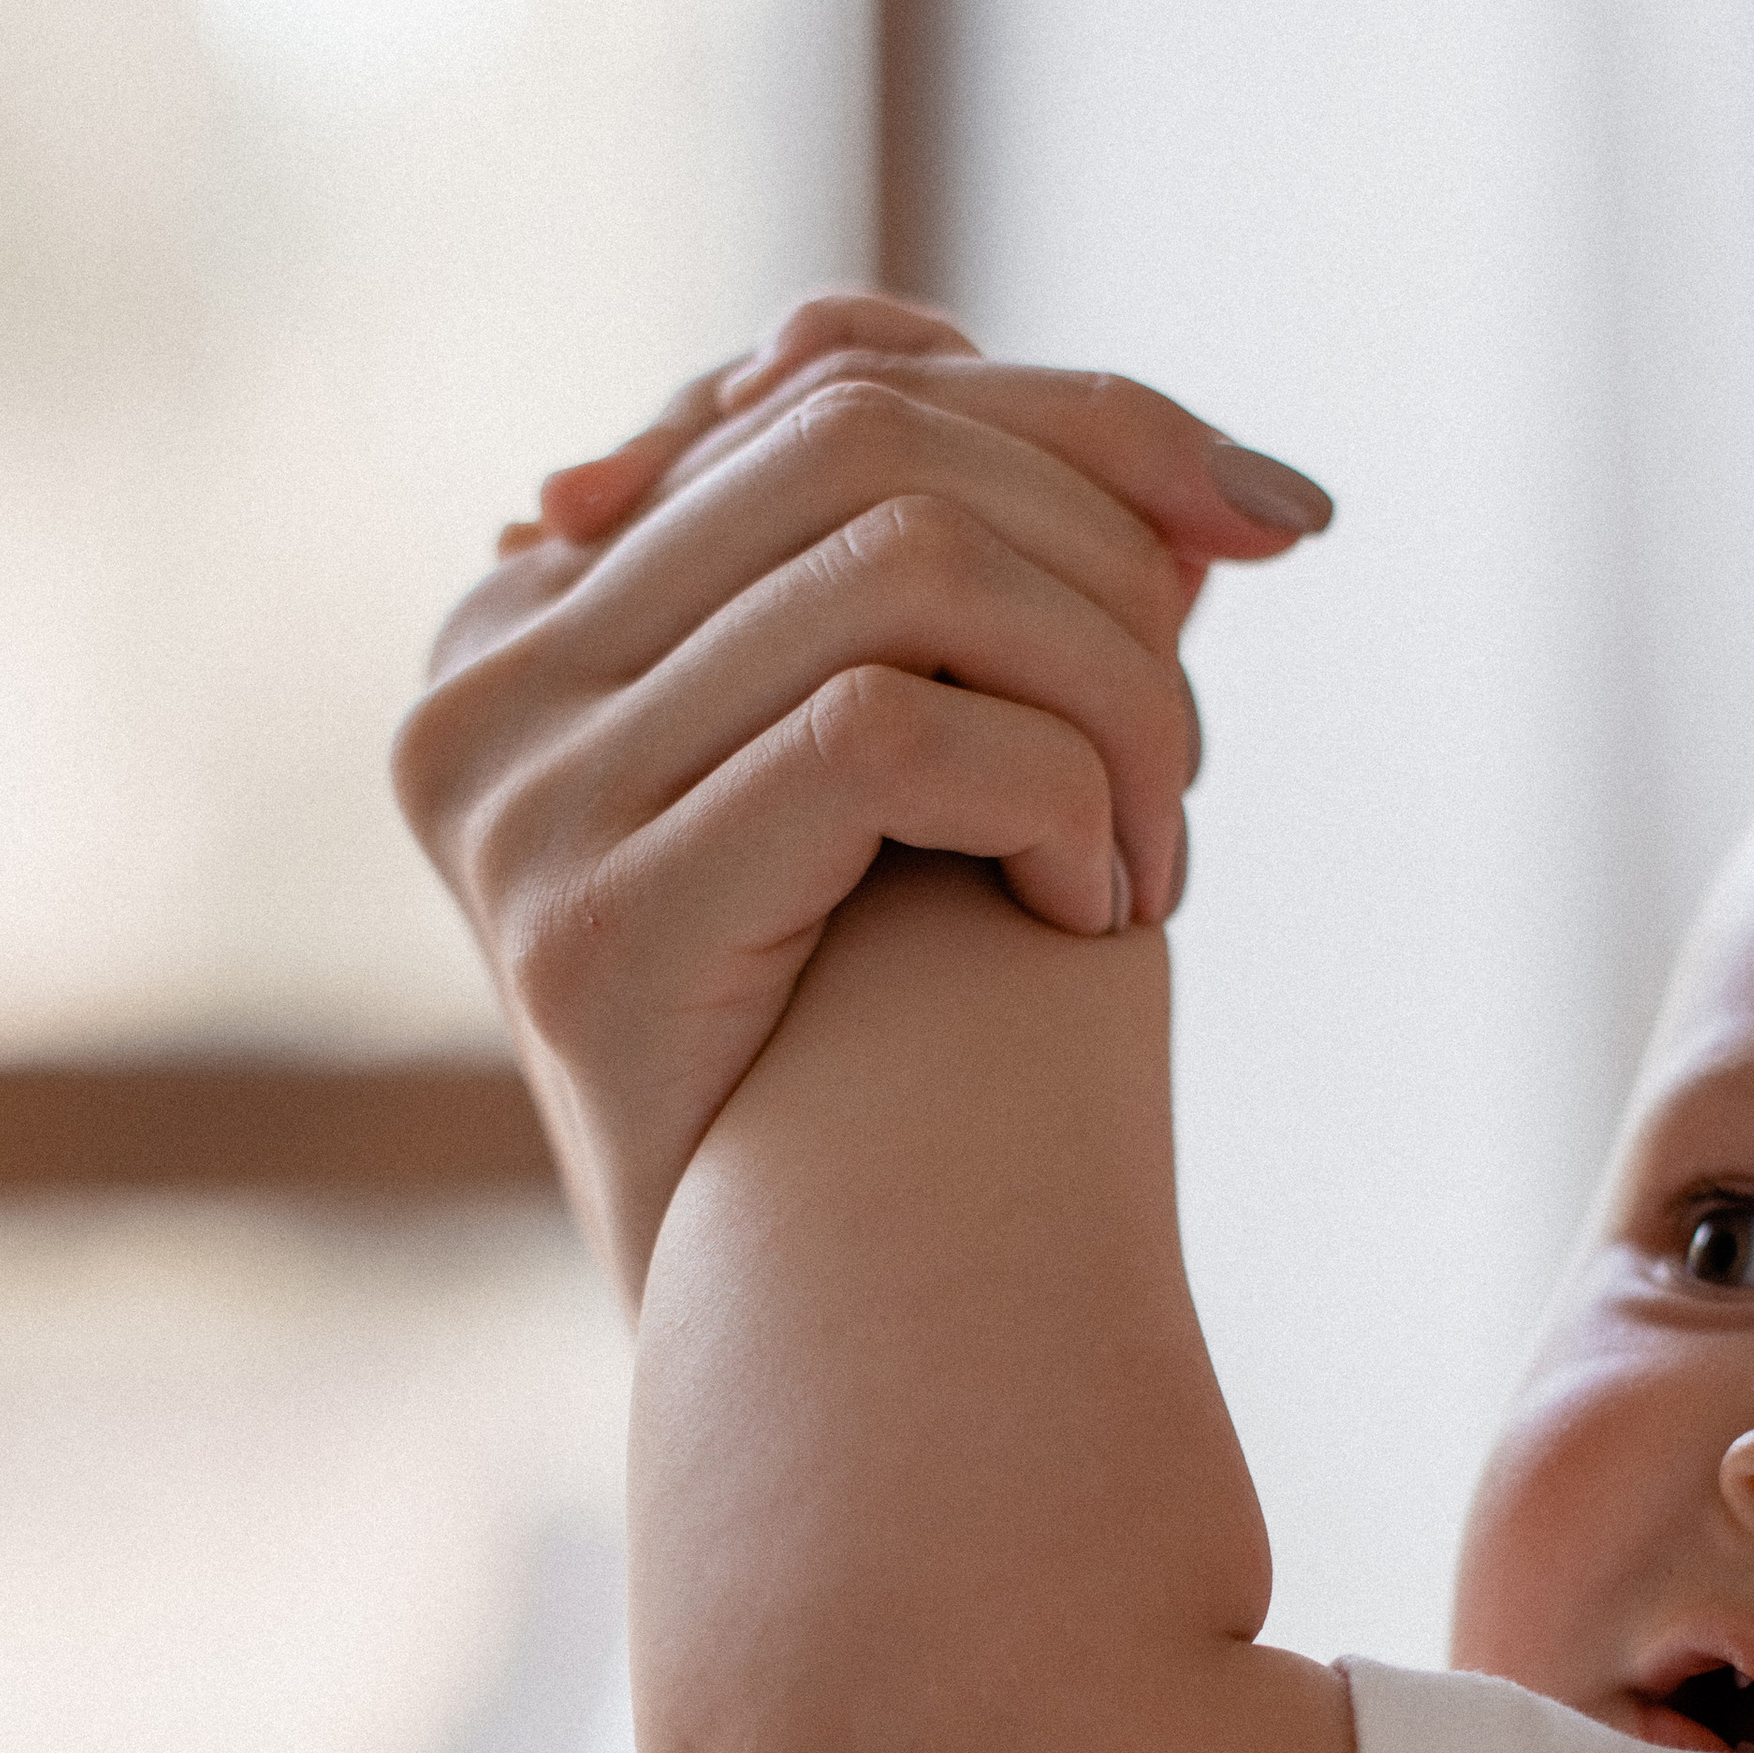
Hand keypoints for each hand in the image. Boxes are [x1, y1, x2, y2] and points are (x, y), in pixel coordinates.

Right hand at [391, 295, 1330, 1299]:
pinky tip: (1103, 916)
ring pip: (898, 566)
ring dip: (1107, 691)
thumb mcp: (924, 789)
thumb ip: (982, 602)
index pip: (821, 382)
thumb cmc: (897, 1073)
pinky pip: (888, 735)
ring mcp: (515, 806)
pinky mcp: (590, 927)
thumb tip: (1175, 456)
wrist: (838, 1371)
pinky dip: (1054, 798)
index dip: (1073, 412)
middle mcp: (482, 683)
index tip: (1271, 516)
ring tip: (1159, 850)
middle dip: (1110, 559)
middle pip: (869, 441)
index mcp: (528, 613)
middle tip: (1201, 752)